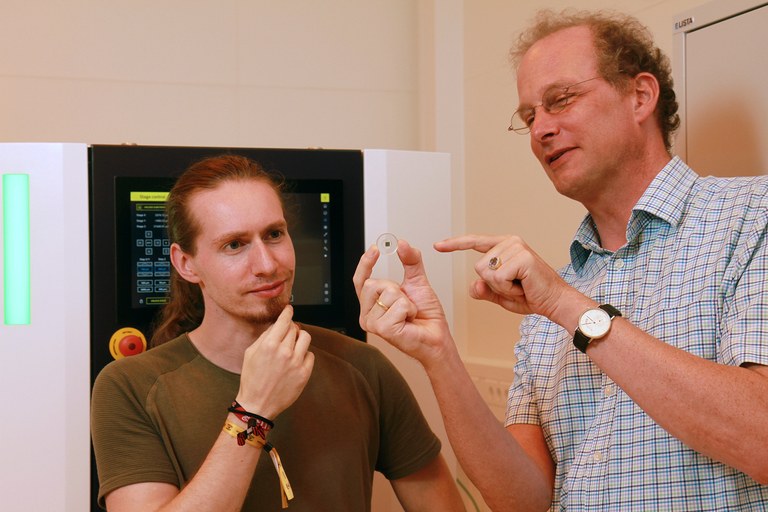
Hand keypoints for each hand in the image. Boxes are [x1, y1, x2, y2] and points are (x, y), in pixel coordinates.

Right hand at [236, 305, 313, 419]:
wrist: (257, 404)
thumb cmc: (252, 378)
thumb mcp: (251, 353)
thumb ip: (265, 336)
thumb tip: (276, 325)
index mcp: (269, 345)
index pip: (284, 320)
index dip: (288, 312)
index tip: (289, 309)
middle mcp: (284, 352)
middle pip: (295, 328)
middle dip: (291, 329)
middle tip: (286, 334)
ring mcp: (296, 363)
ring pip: (305, 338)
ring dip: (299, 339)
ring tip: (292, 346)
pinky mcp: (304, 374)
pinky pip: (310, 355)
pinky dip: (304, 355)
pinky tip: (295, 361)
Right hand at [353, 239, 454, 368]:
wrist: (436, 337)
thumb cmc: (426, 316)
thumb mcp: (418, 282)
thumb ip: (411, 261)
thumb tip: (401, 244)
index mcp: (371, 304)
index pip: (360, 280)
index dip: (365, 264)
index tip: (375, 249)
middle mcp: (367, 314)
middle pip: (373, 283)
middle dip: (395, 288)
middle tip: (406, 302)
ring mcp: (372, 323)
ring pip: (386, 293)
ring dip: (405, 301)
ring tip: (408, 313)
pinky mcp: (382, 330)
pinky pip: (396, 306)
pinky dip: (409, 310)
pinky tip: (409, 320)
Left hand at [435, 234, 571, 319]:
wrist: (555, 302)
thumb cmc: (531, 296)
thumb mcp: (501, 295)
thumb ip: (484, 290)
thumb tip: (473, 286)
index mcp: (505, 246)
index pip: (475, 242)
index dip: (455, 244)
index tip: (437, 246)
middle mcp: (510, 242)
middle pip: (478, 267)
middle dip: (493, 284)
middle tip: (515, 286)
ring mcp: (516, 247)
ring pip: (486, 273)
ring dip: (501, 287)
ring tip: (520, 286)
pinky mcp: (522, 257)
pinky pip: (497, 278)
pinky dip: (507, 289)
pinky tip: (523, 286)